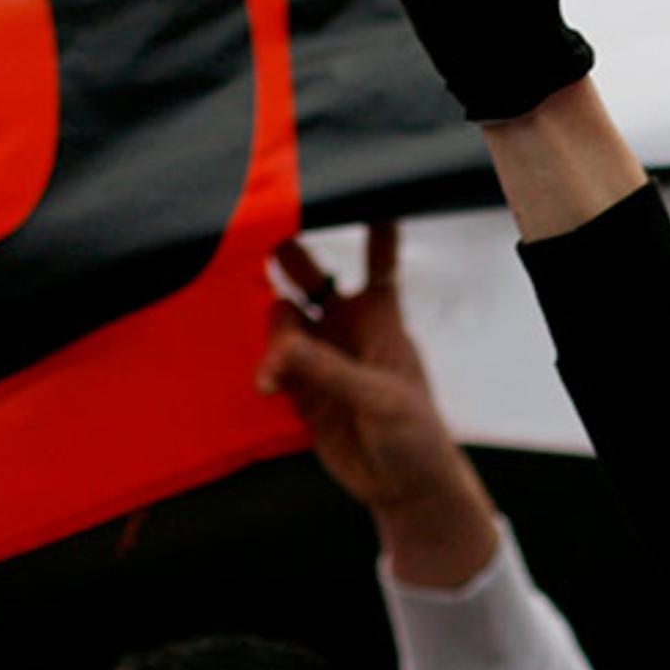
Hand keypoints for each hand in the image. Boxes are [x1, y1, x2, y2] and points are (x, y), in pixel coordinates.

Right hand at [259, 221, 501, 586]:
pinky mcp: (301, 387)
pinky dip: (265, 367)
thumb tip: (283, 345)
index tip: (350, 181)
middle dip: (283, 254)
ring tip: (275, 373)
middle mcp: (346, 324)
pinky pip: (272, 360)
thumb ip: (330, 370)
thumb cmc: (414, 434)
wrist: (404, 487)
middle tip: (255, 234)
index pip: (376, 254)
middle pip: (307, 273)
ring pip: (281, 318)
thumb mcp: (382, 398)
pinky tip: (267, 385)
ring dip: (273, 337)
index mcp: (380, 314)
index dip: (366, 220)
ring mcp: (320, 354)